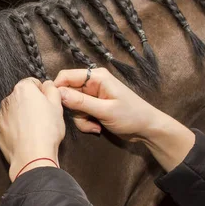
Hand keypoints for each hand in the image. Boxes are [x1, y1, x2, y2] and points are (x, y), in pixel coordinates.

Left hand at [0, 78, 64, 180]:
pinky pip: (7, 125)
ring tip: (34, 129)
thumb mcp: (57, 106)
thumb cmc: (46, 131)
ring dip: (21, 116)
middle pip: (21, 97)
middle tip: (43, 117)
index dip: (42, 92)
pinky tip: (25, 137)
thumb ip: (52, 89)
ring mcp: (0, 116)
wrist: (32, 157)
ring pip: (13, 111)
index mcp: (23, 89)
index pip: (32, 83)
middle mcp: (8, 100)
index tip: (47, 102)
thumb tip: (47, 85)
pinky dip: (14, 129)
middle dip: (30, 104)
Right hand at [54, 68, 194, 171]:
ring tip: (95, 126)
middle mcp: (92, 83)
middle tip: (85, 120)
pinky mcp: (93, 106)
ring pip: (73, 106)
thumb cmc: (131, 116)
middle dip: (74, 110)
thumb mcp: (105, 110)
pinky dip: (85, 122)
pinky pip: (80, 113)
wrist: (147, 129)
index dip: (58, 90)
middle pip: (68, 93)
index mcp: (96, 77)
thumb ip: (80, 102)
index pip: (66, 76)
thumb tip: (58, 93)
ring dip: (80, 119)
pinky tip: (97, 127)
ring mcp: (93, 95)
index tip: (58, 106)